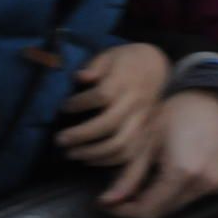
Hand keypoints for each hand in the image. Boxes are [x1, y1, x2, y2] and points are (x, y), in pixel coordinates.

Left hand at [58, 42, 170, 166]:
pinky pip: (130, 154)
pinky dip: (108, 161)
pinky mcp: (145, 132)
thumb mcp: (109, 56)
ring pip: (121, 144)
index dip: (80, 103)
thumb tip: (79, 77)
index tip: (64, 106)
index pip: (102, 95)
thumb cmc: (126, 61)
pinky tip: (90, 160)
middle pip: (109, 124)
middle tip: (60, 140)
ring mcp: (142, 119)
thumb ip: (93, 67)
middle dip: (81, 135)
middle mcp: (135, 102)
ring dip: (93, 153)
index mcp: (125, 81)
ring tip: (71, 153)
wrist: (157, 66)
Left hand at [102, 89, 217, 217]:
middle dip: (140, 205)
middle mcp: (204, 184)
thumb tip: (107, 202)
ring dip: (158, 199)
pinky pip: (192, 197)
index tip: (107, 203)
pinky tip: (167, 174)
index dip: (125, 211)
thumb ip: (128, 177)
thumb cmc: (176, 113)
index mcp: (183, 172)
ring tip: (143, 180)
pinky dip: (176, 192)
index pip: (148, 210)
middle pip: (163, 211)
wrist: (213, 98)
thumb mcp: (147, 141)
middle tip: (120, 193)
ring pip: (177, 206)